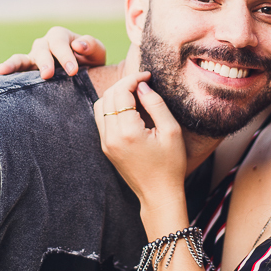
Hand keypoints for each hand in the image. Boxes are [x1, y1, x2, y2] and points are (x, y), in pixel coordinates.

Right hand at [0, 28, 106, 78]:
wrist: (86, 75)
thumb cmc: (91, 61)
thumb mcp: (97, 53)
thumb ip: (92, 46)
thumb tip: (78, 44)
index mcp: (60, 36)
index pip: (60, 42)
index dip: (66, 55)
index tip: (73, 71)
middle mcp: (43, 45)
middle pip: (40, 50)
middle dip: (44, 62)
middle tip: (48, 75)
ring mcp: (31, 58)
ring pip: (20, 58)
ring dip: (12, 64)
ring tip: (1, 71)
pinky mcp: (25, 72)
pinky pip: (12, 71)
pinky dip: (0, 73)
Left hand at [93, 75, 186, 224]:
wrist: (159, 194)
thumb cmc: (171, 164)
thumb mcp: (171, 131)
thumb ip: (155, 104)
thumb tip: (142, 85)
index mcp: (127, 131)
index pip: (121, 92)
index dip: (134, 78)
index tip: (148, 75)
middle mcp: (111, 136)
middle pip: (108, 95)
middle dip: (124, 83)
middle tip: (143, 82)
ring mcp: (105, 143)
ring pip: (100, 105)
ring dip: (115, 94)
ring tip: (135, 93)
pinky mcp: (106, 147)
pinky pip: (101, 118)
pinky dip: (111, 107)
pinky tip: (128, 107)